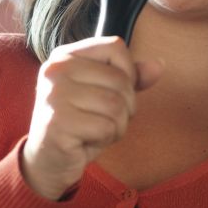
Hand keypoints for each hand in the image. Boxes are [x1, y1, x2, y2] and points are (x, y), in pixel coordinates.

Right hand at [20, 36, 163, 199]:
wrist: (47, 161)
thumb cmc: (79, 124)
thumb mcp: (103, 94)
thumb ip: (129, 77)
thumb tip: (160, 65)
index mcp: (65, 55)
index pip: (115, 47)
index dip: (128, 72)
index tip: (115, 92)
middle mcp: (56, 70)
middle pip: (120, 80)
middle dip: (125, 107)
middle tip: (103, 120)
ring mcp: (54, 96)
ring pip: (116, 105)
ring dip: (117, 126)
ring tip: (96, 131)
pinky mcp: (58, 123)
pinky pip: (106, 127)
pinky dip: (106, 139)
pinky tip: (87, 141)